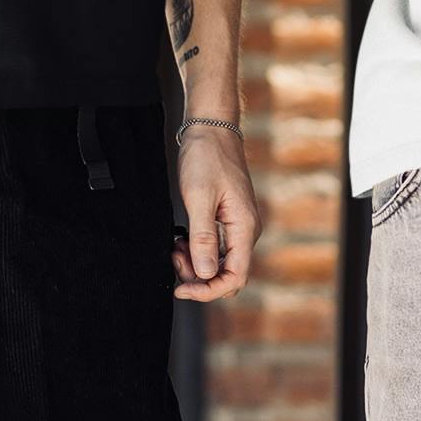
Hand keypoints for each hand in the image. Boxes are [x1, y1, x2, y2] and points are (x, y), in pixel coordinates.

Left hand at [173, 125, 259, 301]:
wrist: (211, 130)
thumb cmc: (206, 158)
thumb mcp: (199, 199)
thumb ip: (203, 239)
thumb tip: (205, 274)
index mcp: (244, 228)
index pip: (234, 277)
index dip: (208, 291)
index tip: (180, 288)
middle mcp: (246, 231)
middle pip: (228, 275)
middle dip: (200, 278)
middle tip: (174, 259)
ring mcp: (238, 226)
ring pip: (219, 263)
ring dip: (196, 264)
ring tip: (175, 248)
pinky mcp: (228, 220)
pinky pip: (216, 248)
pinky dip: (197, 250)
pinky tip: (181, 240)